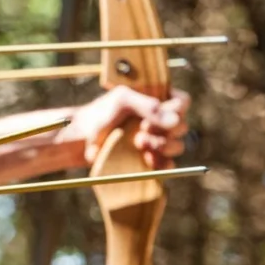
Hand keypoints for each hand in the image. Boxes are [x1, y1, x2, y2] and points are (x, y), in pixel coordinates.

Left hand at [62, 87, 190, 168]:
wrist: (81, 138)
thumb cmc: (100, 113)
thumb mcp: (121, 100)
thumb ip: (147, 105)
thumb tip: (175, 120)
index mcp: (158, 100)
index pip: (182, 102)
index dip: (174, 110)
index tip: (151, 117)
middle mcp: (161, 120)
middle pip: (182, 127)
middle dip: (164, 131)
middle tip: (140, 131)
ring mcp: (157, 140)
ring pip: (177, 146)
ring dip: (162, 146)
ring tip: (138, 143)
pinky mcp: (150, 159)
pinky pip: (168, 164)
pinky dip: (162, 164)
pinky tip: (147, 159)